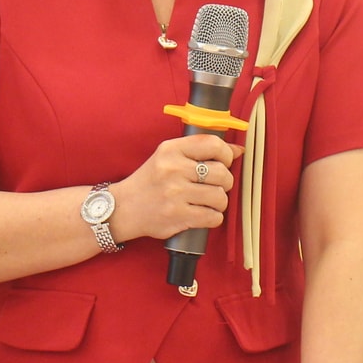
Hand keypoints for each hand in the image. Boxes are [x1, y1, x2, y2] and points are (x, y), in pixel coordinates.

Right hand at [110, 135, 243, 242]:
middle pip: (222, 173)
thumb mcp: (169, 157)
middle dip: (224, 182)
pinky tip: (202, 214)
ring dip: (219, 202)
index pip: (213, 144)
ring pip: (220, 197)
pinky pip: (213, 217)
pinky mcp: (177, 216)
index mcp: (171, 150)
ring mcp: (175, 194)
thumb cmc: (151, 181)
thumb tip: (238, 150)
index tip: (224, 162)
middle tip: (214, 186)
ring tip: (207, 202)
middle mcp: (173, 169)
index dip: (226, 154)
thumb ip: (201, 151)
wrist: (124, 208)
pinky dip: (213, 218)